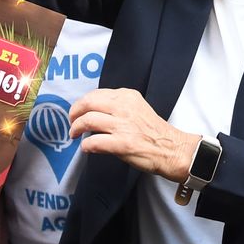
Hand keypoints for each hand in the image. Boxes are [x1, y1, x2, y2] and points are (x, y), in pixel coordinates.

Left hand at [68, 88, 195, 181]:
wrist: (172, 149)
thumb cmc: (154, 131)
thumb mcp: (137, 108)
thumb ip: (117, 106)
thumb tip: (94, 110)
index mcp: (127, 96)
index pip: (95, 94)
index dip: (82, 103)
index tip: (78, 112)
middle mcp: (124, 107)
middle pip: (87, 103)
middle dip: (74, 113)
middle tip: (72, 122)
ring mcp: (123, 126)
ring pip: (87, 121)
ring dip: (75, 129)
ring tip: (74, 135)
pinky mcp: (123, 144)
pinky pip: (94, 142)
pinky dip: (86, 145)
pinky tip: (86, 148)